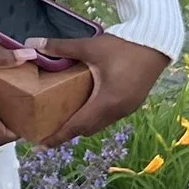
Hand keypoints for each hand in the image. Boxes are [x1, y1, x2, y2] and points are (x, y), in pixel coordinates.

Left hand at [32, 32, 169, 147]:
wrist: (157, 43)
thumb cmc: (123, 46)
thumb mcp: (90, 47)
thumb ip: (60, 47)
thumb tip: (31, 44)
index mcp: (106, 101)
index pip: (77, 126)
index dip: (58, 137)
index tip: (40, 146)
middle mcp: (117, 110)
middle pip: (88, 129)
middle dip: (67, 132)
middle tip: (47, 131)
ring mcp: (128, 108)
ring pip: (100, 124)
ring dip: (82, 125)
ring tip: (63, 119)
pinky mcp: (133, 102)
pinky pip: (109, 117)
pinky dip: (95, 116)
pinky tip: (86, 106)